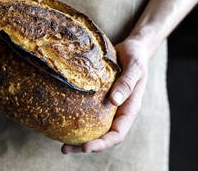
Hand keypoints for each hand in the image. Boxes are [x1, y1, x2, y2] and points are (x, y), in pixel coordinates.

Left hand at [61, 38, 148, 152]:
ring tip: (61, 144)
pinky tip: (63, 120)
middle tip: (65, 150)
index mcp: (129, 109)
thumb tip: (114, 100)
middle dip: (86, 146)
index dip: (103, 143)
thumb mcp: (135, 67)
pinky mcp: (98, 98)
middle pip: (103, 136)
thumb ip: (127, 83)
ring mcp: (108, 106)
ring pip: (94, 127)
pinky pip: (88, 113)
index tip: (86, 147)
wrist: (132, 48)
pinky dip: (77, 120)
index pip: (117, 133)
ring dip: (79, 138)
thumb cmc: (136, 57)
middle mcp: (117, 111)